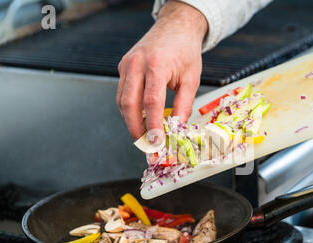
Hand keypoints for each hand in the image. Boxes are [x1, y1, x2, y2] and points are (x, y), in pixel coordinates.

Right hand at [116, 1, 207, 140]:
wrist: (175, 26)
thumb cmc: (185, 51)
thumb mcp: (192, 78)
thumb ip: (184, 104)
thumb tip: (177, 128)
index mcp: (157, 64)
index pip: (151, 103)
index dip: (153, 126)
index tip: (158, 143)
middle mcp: (137, 63)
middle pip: (129, 104)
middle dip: (137, 130)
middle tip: (147, 146)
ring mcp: (127, 64)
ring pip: (121, 101)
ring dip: (131, 122)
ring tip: (144, 137)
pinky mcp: (123, 66)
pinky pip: (121, 93)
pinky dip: (129, 110)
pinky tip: (139, 120)